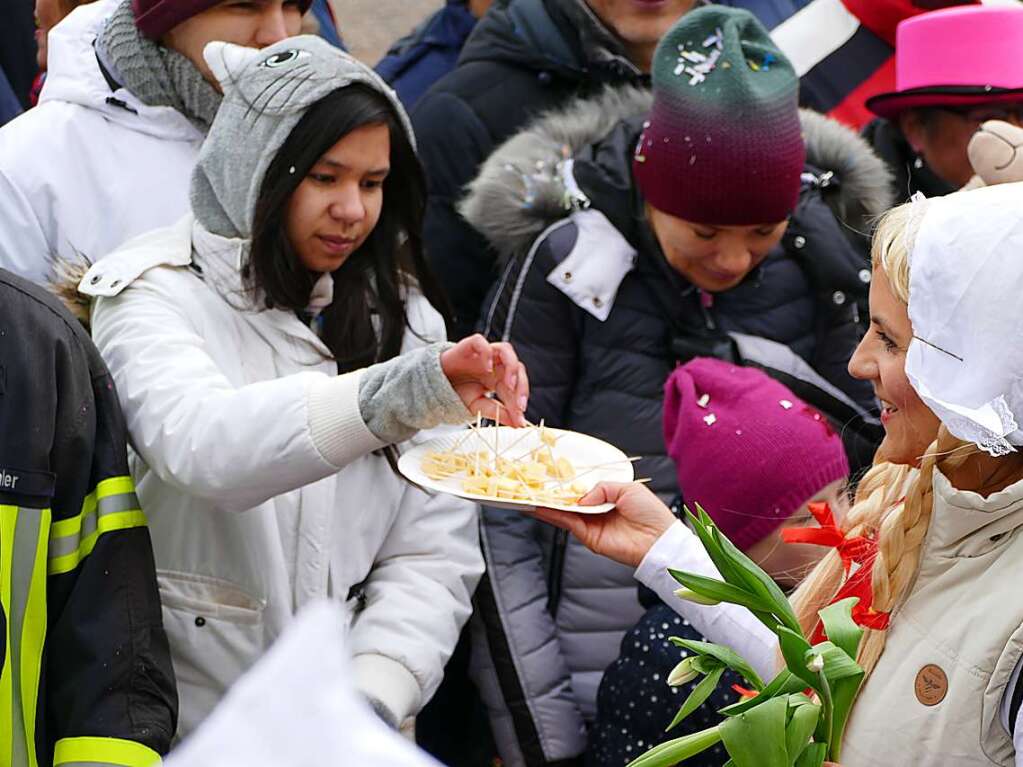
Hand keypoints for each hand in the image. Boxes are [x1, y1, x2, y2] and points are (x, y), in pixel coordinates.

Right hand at [440, 335, 529, 426]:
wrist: (434, 385)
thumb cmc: (457, 392)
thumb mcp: (478, 406)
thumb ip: (498, 412)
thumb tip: (518, 423)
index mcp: (499, 378)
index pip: (515, 386)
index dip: (519, 401)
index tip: (520, 420)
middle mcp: (495, 364)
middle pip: (517, 368)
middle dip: (521, 387)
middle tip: (518, 406)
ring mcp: (484, 354)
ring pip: (506, 350)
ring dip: (511, 366)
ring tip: (508, 385)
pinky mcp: (469, 346)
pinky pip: (481, 342)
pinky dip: (486, 353)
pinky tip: (487, 368)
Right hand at [528, 482, 676, 567]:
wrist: (659, 540)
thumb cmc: (651, 513)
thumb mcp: (627, 488)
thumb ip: (602, 488)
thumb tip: (581, 498)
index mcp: (608, 498)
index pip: (583, 490)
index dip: (568, 484)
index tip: (552, 476)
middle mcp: (597, 512)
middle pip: (570, 502)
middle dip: (552, 494)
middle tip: (534, 485)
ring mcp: (592, 525)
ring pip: (564, 513)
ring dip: (547, 505)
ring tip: (530, 496)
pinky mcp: (589, 537)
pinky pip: (568, 524)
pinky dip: (553, 516)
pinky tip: (541, 508)